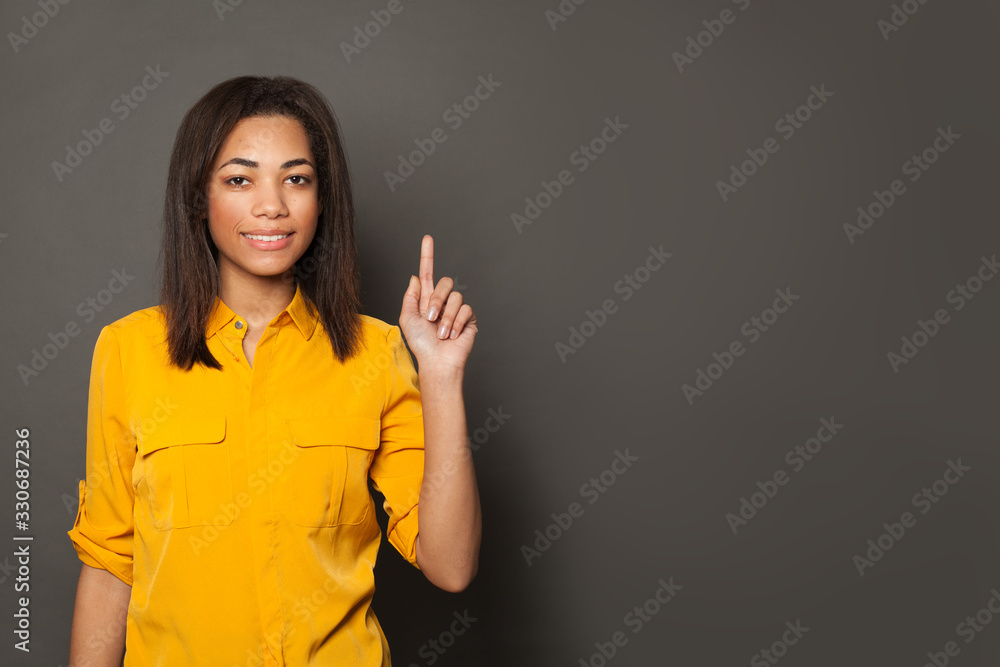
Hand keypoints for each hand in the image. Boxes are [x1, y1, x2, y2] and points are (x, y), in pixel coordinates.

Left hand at [399, 235, 476, 374]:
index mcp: (426, 300)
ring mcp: (456, 310)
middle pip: (445, 282)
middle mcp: (442, 302)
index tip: (427, 238)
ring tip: (441, 333)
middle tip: (430, 318)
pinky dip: (456, 323)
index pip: (427, 273)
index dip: (427, 256)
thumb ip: (410, 296)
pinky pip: (466, 309)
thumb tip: (415, 276)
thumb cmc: (421, 344)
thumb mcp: (407, 318)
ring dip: (446, 318)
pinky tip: (452, 335)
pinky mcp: (469, 319)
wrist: (437, 362)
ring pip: (456, 297)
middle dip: (436, 299)